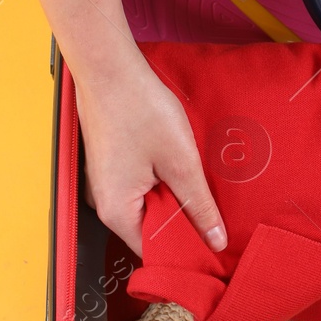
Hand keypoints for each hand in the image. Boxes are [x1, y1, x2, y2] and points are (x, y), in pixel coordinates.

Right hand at [75, 58, 226, 256]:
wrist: (107, 68)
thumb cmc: (139, 109)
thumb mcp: (181, 162)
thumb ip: (199, 206)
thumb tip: (215, 241)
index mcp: (118, 213)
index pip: (154, 251)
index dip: (185, 251)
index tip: (213, 247)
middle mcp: (105, 205)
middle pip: (149, 231)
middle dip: (181, 223)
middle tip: (213, 213)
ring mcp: (104, 186)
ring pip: (145, 208)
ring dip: (171, 200)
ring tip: (195, 184)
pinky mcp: (108, 168)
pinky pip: (137, 190)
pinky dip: (159, 185)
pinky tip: (176, 167)